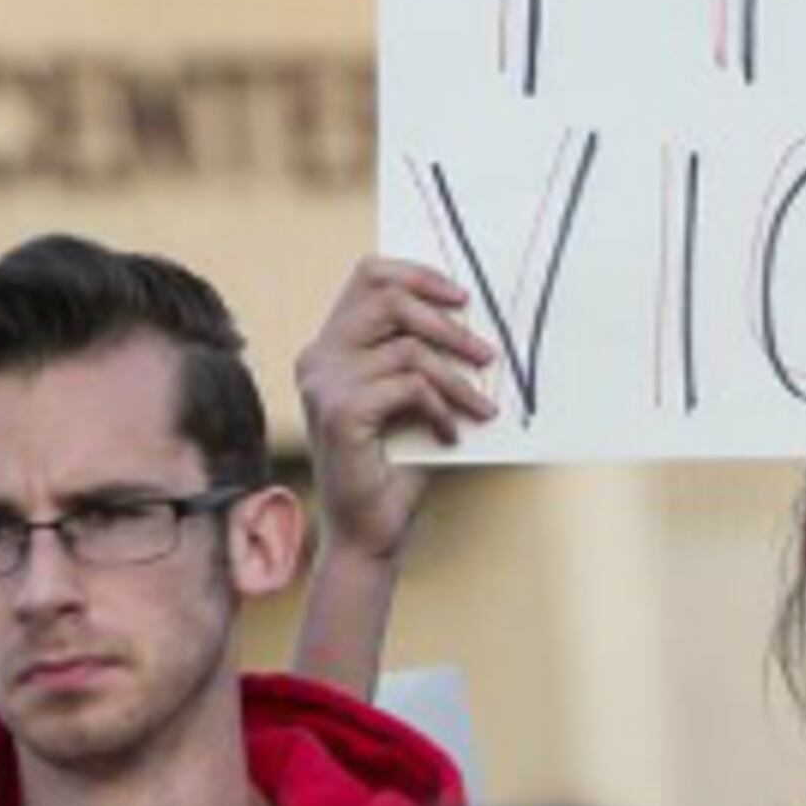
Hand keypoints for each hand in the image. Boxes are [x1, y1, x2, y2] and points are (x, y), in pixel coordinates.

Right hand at [298, 258, 495, 565]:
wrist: (369, 531)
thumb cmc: (394, 464)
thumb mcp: (410, 396)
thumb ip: (420, 352)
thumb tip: (471, 312)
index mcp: (329, 347)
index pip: (369, 275)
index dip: (419, 274)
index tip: (462, 299)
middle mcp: (318, 359)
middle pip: (388, 298)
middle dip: (448, 325)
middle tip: (487, 355)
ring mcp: (324, 384)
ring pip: (409, 349)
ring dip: (457, 380)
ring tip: (480, 408)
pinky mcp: (340, 412)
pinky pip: (410, 387)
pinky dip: (441, 409)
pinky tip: (451, 436)